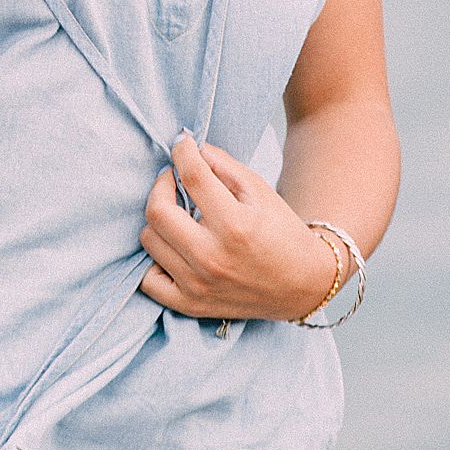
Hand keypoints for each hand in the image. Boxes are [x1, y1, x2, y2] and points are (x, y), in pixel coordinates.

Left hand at [138, 130, 339, 323]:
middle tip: (173, 179)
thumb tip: (192, 148)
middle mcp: (212, 257)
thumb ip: (224, 165)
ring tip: (177, 214)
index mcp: (234, 225)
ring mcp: (198, 284)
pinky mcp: (190, 305)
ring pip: (149, 239)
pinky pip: (148, 281)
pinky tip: (172, 248)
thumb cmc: (282, 233)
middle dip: (162, 185)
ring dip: (159, 220)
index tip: (182, 144)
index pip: (192, 177)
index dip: (182, 151)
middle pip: (158, 210)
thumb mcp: (260, 191)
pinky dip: (155, 261)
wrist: (301, 285)